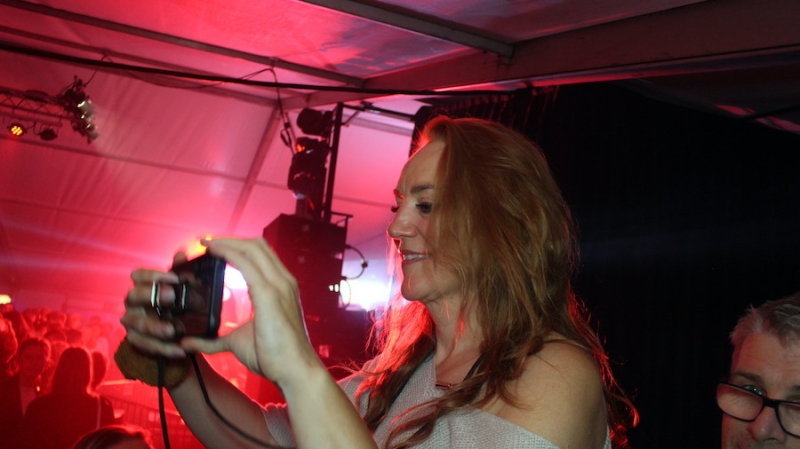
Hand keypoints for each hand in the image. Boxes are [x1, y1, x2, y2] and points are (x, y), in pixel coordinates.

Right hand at [120, 255, 186, 357]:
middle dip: (152, 296)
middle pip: (134, 295)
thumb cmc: (172, 305)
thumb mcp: (178, 289)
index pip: (138, 275)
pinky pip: (147, 345)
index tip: (174, 278)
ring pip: (138, 323)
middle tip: (172, 296)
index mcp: (141, 287)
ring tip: (172, 330)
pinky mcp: (136, 340)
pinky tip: (181, 349)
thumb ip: (179, 273)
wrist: (172, 333)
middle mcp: (132, 303)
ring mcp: (131, 322)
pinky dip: (165, 348)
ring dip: (155, 326)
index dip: (153, 275)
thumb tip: (181, 253)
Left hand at [180, 238, 322, 385]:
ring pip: (253, 248)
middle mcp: (283, 281)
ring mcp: (279, 285)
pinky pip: (246, 263)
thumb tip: (190, 342)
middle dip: (231, 239)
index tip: (215, 247)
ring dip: (227, 242)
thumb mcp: (239, 342)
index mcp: (281, 288)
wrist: (294, 370)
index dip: (238, 246)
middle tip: (206, 242)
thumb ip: (215, 340)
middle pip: (258, 245)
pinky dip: (228, 253)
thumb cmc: (274, 357)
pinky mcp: (269, 294)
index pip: (262, 255)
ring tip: (206, 243)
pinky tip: (213, 252)